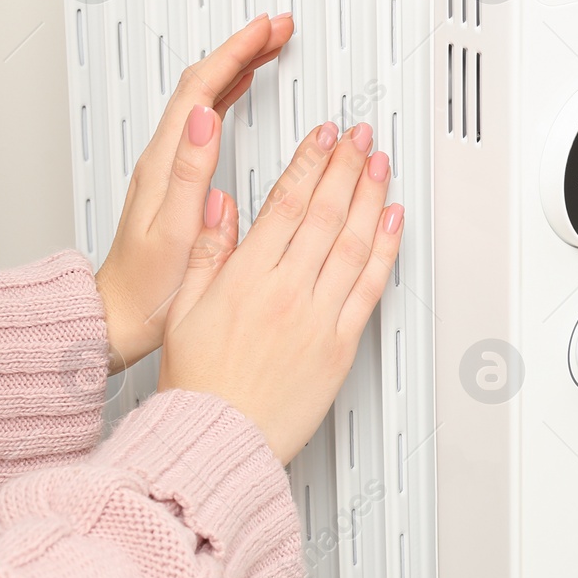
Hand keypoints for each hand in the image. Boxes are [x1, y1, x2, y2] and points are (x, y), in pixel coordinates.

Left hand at [94, 13, 294, 371]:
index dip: (236, 53)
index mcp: (166, 165)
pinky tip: (240, 97)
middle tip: (278, 30)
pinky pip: (205, 120)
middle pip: (202, 84)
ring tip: (267, 49)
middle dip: (241, 49)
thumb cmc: (149, 286)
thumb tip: (207, 118)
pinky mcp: (176, 178)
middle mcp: (164, 158)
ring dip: (235, 67)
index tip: (267, 32)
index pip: (201, 89)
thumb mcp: (177, 231)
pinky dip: (228, 97)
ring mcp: (169, 165)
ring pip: (204, 98)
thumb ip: (191, 172)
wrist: (119, 314)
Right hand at [157, 120, 402, 463]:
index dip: (309, 162)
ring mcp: (318, 318)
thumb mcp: (183, 312)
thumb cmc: (199, 386)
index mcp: (245, 280)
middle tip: (362, 136)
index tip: (324, 136)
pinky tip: (393, 221)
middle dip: (346, 166)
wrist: (219, 441)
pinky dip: (385, 249)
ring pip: (353, 242)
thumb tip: (220, 207)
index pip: (285, 204)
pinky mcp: (340, 346)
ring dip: (371, 196)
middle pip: (324, 214)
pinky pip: (370, 288)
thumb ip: (205, 254)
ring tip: (381, 163)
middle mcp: (286, 293)